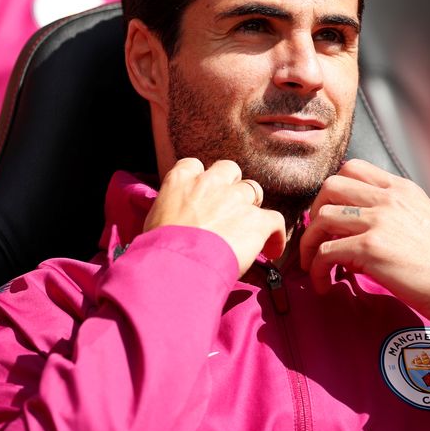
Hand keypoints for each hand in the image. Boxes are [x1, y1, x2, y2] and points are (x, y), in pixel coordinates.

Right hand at [144, 158, 286, 277]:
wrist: (176, 265)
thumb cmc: (158, 249)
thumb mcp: (153, 220)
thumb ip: (169, 210)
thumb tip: (173, 222)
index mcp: (180, 180)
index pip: (194, 165)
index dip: (201, 178)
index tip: (202, 193)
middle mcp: (209, 183)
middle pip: (229, 170)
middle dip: (230, 185)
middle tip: (227, 207)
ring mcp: (235, 199)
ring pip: (253, 190)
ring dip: (251, 208)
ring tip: (248, 229)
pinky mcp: (255, 220)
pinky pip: (275, 220)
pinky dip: (276, 235)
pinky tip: (273, 251)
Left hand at [300, 159, 429, 322]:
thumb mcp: (424, 219)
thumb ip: (394, 212)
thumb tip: (359, 225)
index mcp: (402, 189)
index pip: (352, 167)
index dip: (333, 191)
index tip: (330, 216)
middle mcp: (389, 198)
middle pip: (329, 186)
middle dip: (314, 212)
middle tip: (318, 239)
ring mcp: (379, 220)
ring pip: (321, 218)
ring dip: (310, 245)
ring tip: (316, 267)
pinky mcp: (371, 248)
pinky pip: (325, 252)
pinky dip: (317, 270)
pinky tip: (324, 284)